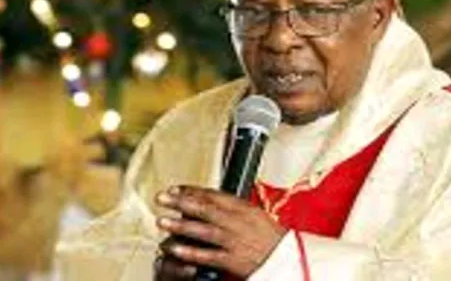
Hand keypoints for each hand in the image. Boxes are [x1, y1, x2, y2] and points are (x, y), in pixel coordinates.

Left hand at [155, 185, 286, 278]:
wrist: (288, 260)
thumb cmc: (272, 238)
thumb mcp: (256, 216)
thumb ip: (234, 209)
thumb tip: (210, 202)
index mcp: (244, 208)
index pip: (214, 195)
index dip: (192, 191)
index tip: (175, 188)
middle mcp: (238, 222)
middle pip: (205, 209)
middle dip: (181, 202)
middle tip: (162, 198)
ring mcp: (234, 241)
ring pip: (204, 230)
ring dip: (181, 226)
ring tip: (163, 221)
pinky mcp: (233, 261)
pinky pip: (208, 255)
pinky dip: (190, 252)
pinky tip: (175, 248)